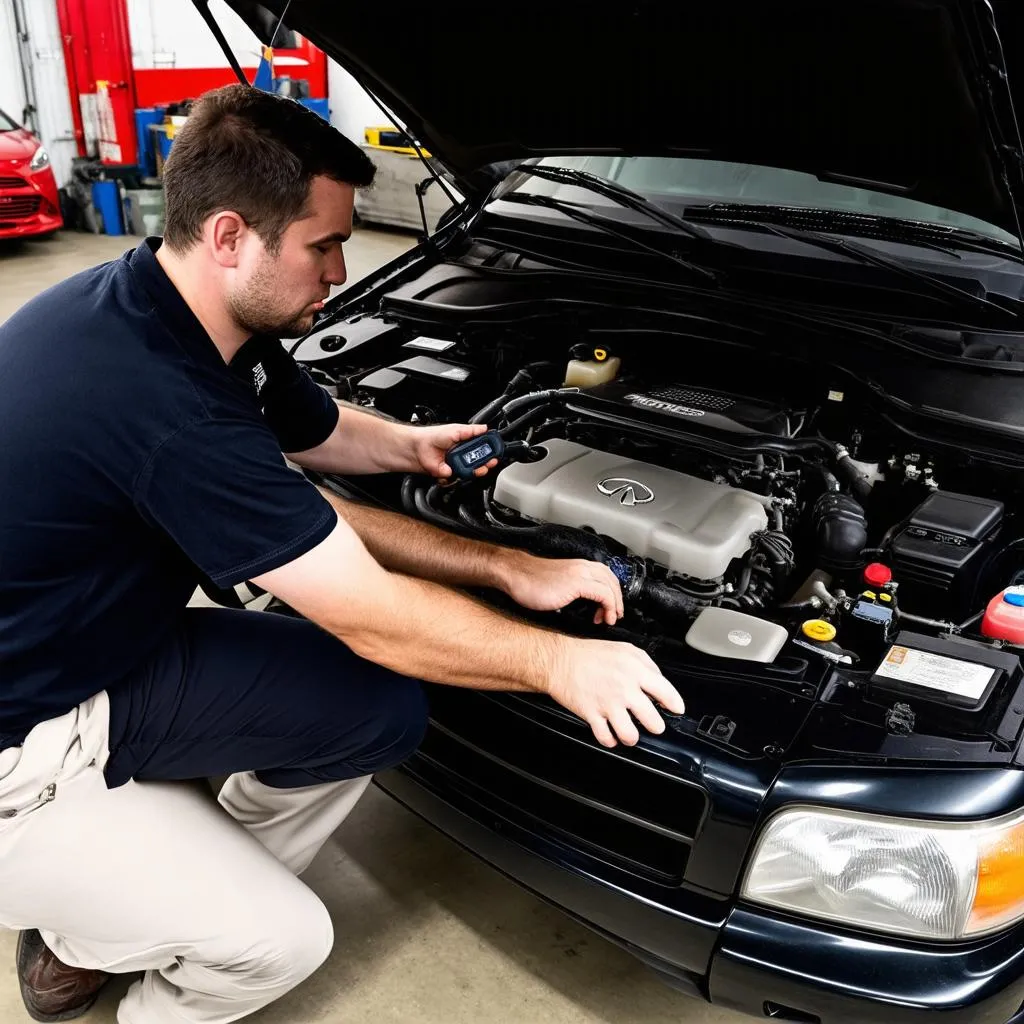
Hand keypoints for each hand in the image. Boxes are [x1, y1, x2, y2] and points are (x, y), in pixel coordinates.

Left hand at [406, 422, 498, 479]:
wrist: (418, 448)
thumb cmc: (433, 436)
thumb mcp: (456, 430)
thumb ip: (471, 431)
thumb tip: (485, 428)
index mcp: (464, 444)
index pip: (481, 449)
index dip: (489, 451)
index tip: (495, 452)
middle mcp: (461, 455)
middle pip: (479, 462)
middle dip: (486, 463)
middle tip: (491, 462)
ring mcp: (455, 465)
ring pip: (470, 472)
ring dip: (476, 471)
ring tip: (479, 468)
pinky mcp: (448, 474)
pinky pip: (456, 479)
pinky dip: (456, 476)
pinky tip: (454, 470)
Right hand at [500, 551, 622, 624]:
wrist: (514, 574)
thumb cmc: (529, 582)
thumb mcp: (557, 586)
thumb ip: (571, 592)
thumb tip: (581, 607)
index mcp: (578, 566)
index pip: (606, 576)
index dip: (612, 593)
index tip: (608, 609)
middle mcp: (582, 567)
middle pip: (612, 580)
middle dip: (618, 599)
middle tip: (614, 616)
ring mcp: (580, 573)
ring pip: (611, 586)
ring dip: (615, 604)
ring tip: (610, 618)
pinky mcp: (577, 583)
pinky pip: (603, 594)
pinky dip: (608, 606)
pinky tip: (603, 617)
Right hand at [546, 638, 684, 747]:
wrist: (560, 661)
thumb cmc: (590, 654)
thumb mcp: (625, 649)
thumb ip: (646, 665)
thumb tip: (659, 681)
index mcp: (635, 671)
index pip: (666, 693)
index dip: (675, 704)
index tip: (676, 709)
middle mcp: (624, 689)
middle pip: (653, 722)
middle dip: (655, 726)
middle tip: (651, 724)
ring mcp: (608, 705)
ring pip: (630, 736)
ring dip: (632, 737)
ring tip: (630, 732)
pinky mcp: (592, 715)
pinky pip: (607, 738)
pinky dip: (611, 740)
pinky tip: (611, 734)